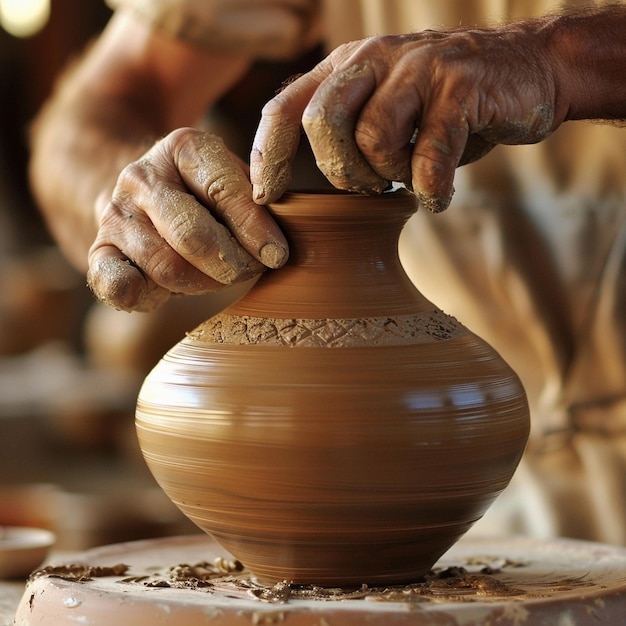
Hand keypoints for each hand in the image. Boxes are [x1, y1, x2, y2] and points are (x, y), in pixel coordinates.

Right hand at [87, 128, 287, 311]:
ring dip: (203, 283)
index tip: (277, 255)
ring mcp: (116, 214)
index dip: (254, 228)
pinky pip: (116, 284)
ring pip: (166, 267)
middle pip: (192, 234)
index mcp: (183, 147)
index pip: (222, 190)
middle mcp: (142, 176)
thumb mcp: (233, 181)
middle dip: (231, 262)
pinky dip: (144, 296)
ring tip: (221, 277)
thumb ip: (258, 203)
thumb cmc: (206, 195)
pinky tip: (164, 293)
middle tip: (250, 270)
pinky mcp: (99, 250)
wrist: (143, 193)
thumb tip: (280, 247)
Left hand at [251, 24, 563, 210]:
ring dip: (389, 176)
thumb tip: (295, 185)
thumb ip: (343, 133)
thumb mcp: (383, 109)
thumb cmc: (440, 106)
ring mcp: (418, 68)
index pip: (284, 109)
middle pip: (321, 123)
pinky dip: (430, 188)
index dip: (267, 157)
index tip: (266, 197)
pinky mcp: (461, 87)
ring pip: (372, 139)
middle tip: (370, 186)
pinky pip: (429, 155)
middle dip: (340, 172)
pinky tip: (437, 196)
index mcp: (345, 66)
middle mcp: (374, 59)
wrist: (525, 72)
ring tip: (408, 178)